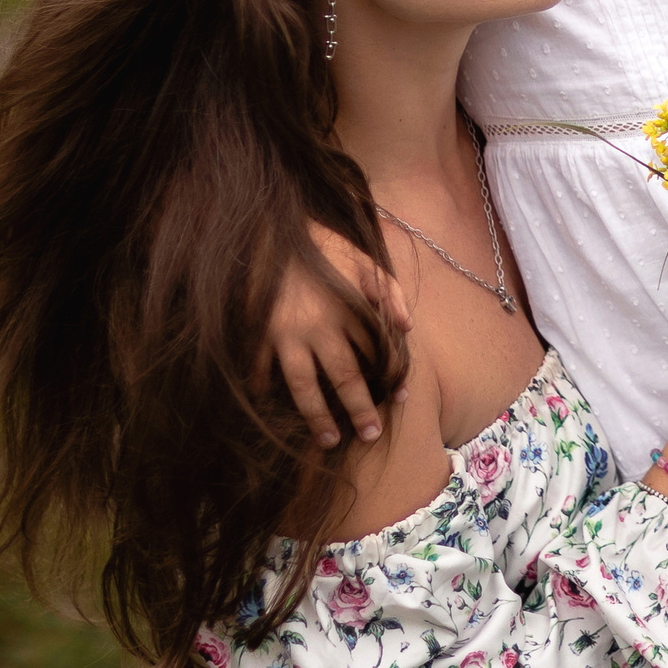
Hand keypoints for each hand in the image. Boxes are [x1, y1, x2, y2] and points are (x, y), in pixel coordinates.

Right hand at [269, 224, 412, 449]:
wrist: (271, 226)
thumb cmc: (323, 244)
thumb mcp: (363, 259)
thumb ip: (388, 291)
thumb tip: (409, 327)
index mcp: (348, 310)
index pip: (376, 353)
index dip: (391, 376)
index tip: (403, 399)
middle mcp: (319, 327)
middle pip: (343, 377)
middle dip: (359, 409)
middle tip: (372, 435)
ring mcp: (285, 333)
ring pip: (303, 385)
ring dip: (316, 415)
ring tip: (327, 441)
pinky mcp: (259, 331)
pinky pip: (261, 367)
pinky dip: (263, 386)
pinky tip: (268, 405)